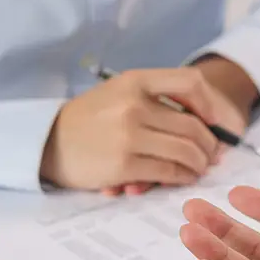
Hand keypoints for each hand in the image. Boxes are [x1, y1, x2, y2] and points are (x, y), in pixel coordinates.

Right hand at [70, 58, 253, 197]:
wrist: (47, 143)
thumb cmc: (88, 120)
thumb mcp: (117, 94)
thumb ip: (155, 101)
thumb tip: (205, 124)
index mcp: (134, 81)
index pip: (190, 82)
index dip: (210, 103)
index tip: (213, 121)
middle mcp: (133, 105)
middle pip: (193, 126)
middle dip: (209, 145)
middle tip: (210, 156)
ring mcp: (128, 136)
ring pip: (185, 151)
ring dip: (199, 164)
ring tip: (197, 169)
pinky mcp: (123, 165)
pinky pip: (168, 171)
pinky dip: (182, 177)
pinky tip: (182, 178)